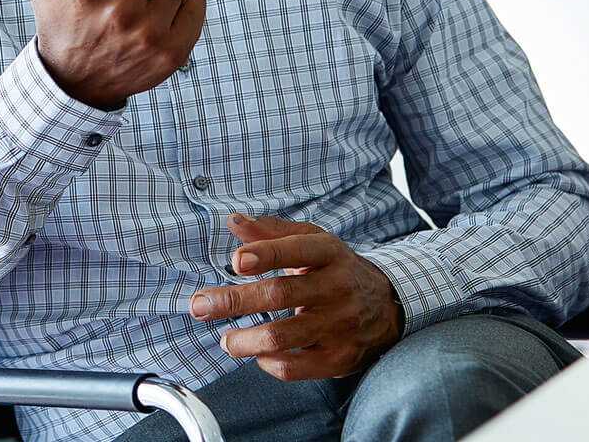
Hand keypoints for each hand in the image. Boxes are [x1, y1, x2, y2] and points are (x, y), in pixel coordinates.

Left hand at [188, 213, 402, 380]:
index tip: (236, 261)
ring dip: (245, 340)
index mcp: (329, 253)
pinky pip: (296, 367)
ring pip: (283, 336)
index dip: (265, 254)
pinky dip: (269, 363)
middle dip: (234, 301)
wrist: (388, 307)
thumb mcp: (313, 242)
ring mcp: (340, 325)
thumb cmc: (337, 270)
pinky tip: (258, 355)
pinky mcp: (339, 358)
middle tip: (200, 305)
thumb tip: (234, 222)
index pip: (295, 249)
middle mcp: (337, 288)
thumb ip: (272, 232)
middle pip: (280, 295)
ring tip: (226, 339)